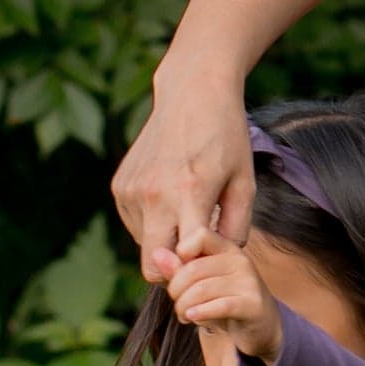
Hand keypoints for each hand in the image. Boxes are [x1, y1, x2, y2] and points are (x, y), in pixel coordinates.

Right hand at [112, 66, 252, 289]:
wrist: (192, 94)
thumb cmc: (227, 140)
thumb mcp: (245, 184)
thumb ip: (235, 229)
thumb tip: (217, 263)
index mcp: (190, 193)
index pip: (182, 259)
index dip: (197, 270)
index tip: (211, 262)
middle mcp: (154, 194)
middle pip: (153, 267)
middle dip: (176, 269)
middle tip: (199, 253)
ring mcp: (131, 191)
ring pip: (146, 247)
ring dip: (166, 241)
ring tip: (188, 211)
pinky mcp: (119, 186)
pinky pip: (136, 226)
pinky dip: (153, 223)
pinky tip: (171, 197)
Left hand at [169, 242, 283, 365]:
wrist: (260, 327)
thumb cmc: (225, 301)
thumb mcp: (200, 284)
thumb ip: (178, 269)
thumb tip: (157, 255)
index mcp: (226, 248)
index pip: (200, 234)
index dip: (181, 251)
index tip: (179, 274)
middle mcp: (240, 260)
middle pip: (193, 269)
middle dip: (176, 290)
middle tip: (178, 304)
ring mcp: (248, 281)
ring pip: (201, 290)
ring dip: (184, 307)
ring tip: (184, 315)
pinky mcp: (252, 304)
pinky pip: (218, 306)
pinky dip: (199, 314)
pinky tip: (192, 318)